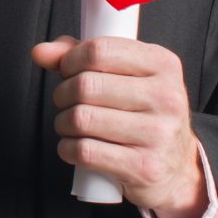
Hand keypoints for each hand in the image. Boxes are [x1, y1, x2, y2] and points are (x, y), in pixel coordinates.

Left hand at [28, 34, 203, 217]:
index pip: (99, 50)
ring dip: (63, 123)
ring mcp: (158, 133)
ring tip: (71, 125)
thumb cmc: (144, 115)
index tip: (67, 71)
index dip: (70, 60)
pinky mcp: (144, 166)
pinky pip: (84, 151)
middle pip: (85, 85)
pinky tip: (75, 147)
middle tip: (67, 102)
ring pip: (81, 119)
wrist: (175, 167)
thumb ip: (84, 57)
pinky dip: (68, 149)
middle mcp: (166, 97)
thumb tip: (41, 52)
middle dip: (62, 94)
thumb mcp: (128, 76)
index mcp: (163, 65)